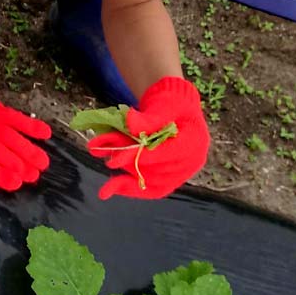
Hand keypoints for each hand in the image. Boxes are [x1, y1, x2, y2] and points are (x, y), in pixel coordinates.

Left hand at [88, 77, 209, 199]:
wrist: (174, 109)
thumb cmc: (170, 104)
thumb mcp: (162, 105)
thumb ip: (148, 118)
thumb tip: (129, 121)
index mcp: (195, 142)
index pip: (167, 154)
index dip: (140, 158)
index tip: (114, 161)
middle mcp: (190, 162)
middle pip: (155, 171)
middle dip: (126, 162)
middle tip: (100, 151)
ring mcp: (180, 173)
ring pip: (149, 181)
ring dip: (122, 172)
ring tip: (101, 157)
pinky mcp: (168, 179)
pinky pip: (149, 190)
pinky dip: (129, 188)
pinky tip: (109, 190)